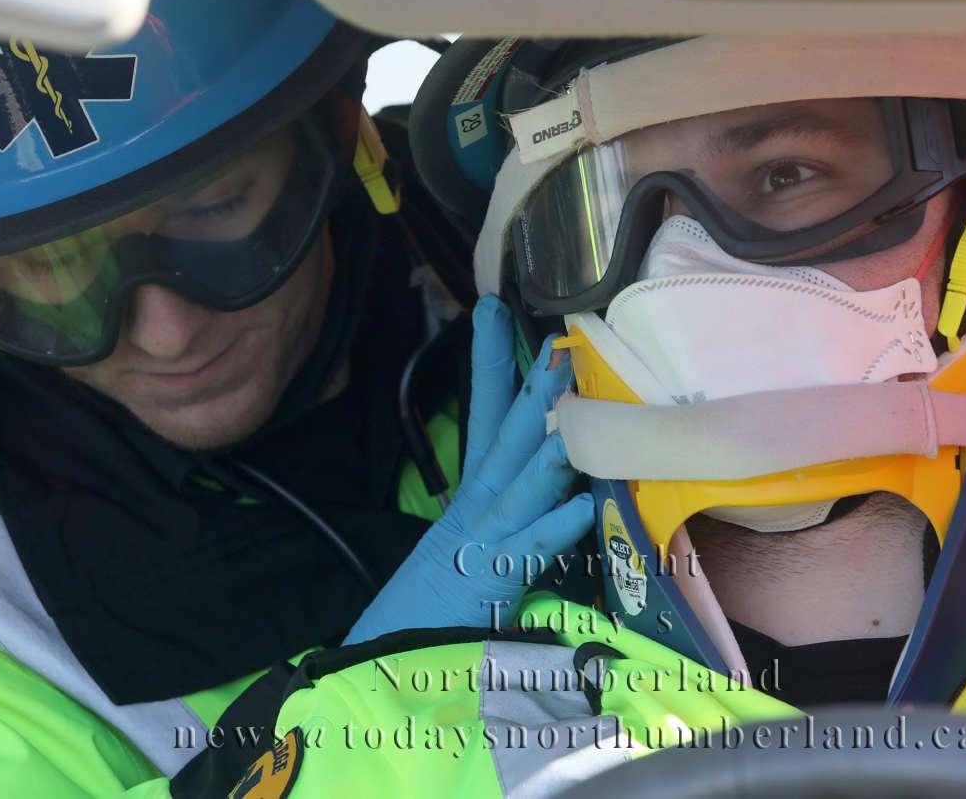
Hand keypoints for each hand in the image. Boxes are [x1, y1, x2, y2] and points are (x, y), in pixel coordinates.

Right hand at [344, 295, 592, 643]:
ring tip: (574, 403)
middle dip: (532, 387)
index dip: (493, 362)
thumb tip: (553, 479)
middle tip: (557, 339)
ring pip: (520, 485)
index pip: (486, 415)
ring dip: (549, 444)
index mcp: (473, 495)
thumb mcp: (473, 546)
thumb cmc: (436, 605)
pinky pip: (527, 556)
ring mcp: (483, 543)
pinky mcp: (491, 586)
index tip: (494, 308)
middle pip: (505, 437)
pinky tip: (579, 510)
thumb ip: (510, 511)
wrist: (386, 659)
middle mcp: (477, 508)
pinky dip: (552, 532)